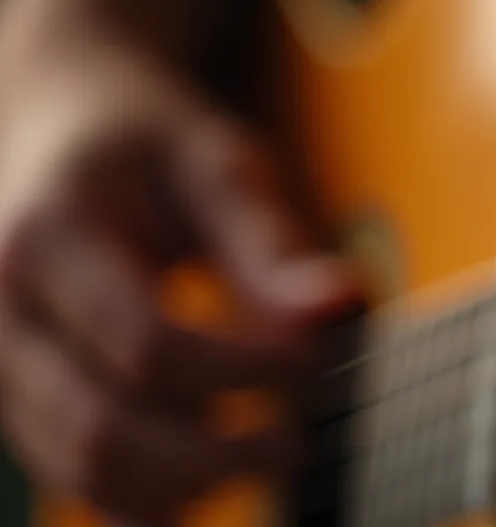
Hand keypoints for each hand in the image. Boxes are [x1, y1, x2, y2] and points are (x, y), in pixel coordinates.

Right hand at [0, 46, 356, 521]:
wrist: (57, 125)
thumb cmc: (147, 144)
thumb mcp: (215, 164)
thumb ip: (269, 241)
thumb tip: (342, 307)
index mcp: (47, 235)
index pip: (147, 342)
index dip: (241, 367)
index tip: (313, 365)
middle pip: (101, 427)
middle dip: (214, 454)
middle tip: (302, 444)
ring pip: (80, 468)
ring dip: (184, 482)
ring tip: (270, 450)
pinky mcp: (14, 396)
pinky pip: (71, 473)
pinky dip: (145, 494)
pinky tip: (216, 478)